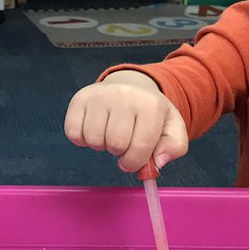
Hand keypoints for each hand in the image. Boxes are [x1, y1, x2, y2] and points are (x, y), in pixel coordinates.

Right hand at [64, 71, 188, 172]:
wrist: (128, 87)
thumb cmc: (149, 114)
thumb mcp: (171, 127)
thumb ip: (174, 147)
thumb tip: (157, 162)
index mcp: (150, 104)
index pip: (140, 146)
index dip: (135, 161)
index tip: (133, 160)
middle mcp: (124, 95)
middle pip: (115, 144)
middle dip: (119, 152)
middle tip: (122, 143)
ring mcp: (100, 95)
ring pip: (94, 140)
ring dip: (101, 145)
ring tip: (109, 133)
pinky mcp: (79, 99)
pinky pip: (74, 133)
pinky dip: (82, 139)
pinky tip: (94, 129)